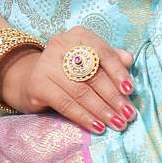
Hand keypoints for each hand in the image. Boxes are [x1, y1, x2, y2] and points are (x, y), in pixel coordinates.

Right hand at [0, 28, 136, 134]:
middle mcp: (61, 45)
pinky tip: (97, 126)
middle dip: (114, 98)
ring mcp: (47, 64)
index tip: (130, 91)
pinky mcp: (38, 84)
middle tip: (128, 115)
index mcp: (79, 36)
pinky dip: (84, 117)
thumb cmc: (68, 71)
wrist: (30, 79)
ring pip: (81, 91)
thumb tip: (129, 59)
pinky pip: (66, 104)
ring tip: (117, 123)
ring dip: (102, 110)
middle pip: (94, 75)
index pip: (104, 54)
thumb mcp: (89, 61)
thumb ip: (110, 59)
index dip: (119, 73)